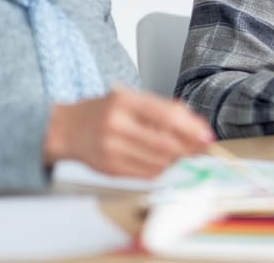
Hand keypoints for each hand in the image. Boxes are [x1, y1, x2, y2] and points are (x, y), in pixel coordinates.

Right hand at [43, 87, 213, 177]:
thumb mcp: (131, 99)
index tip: (206, 134)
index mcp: (124, 101)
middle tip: (202, 147)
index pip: (166, 115)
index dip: (191, 127)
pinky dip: (162, 168)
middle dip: (189, 147)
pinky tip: (163, 160)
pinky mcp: (110, 168)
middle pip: (165, 142)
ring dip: (177, 158)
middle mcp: (117, 125)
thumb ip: (162, 109)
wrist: (67, 130)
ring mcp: (112, 149)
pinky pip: (146, 173)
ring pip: (159, 160)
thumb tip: (195, 124)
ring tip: (183, 152)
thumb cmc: (104, 112)